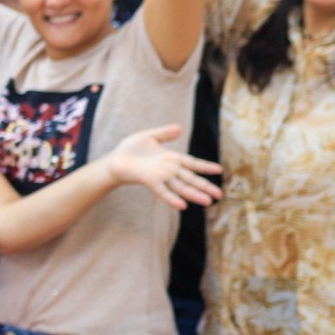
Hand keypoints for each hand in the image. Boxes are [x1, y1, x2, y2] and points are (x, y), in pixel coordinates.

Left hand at [105, 125, 222, 209]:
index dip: (205, 166)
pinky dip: (172, 198)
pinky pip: (163, 191)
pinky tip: (183, 206)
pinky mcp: (150, 181)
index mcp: (171, 159)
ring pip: (181, 187)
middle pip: (191, 179)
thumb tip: (180, 128)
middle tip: (220, 195)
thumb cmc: (130, 149)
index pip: (192, 163)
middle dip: (205, 186)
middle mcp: (169, 170)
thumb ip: (164, 134)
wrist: (114, 160)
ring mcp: (160, 177)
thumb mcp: (149, 137)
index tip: (220, 170)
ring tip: (208, 202)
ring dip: (194, 194)